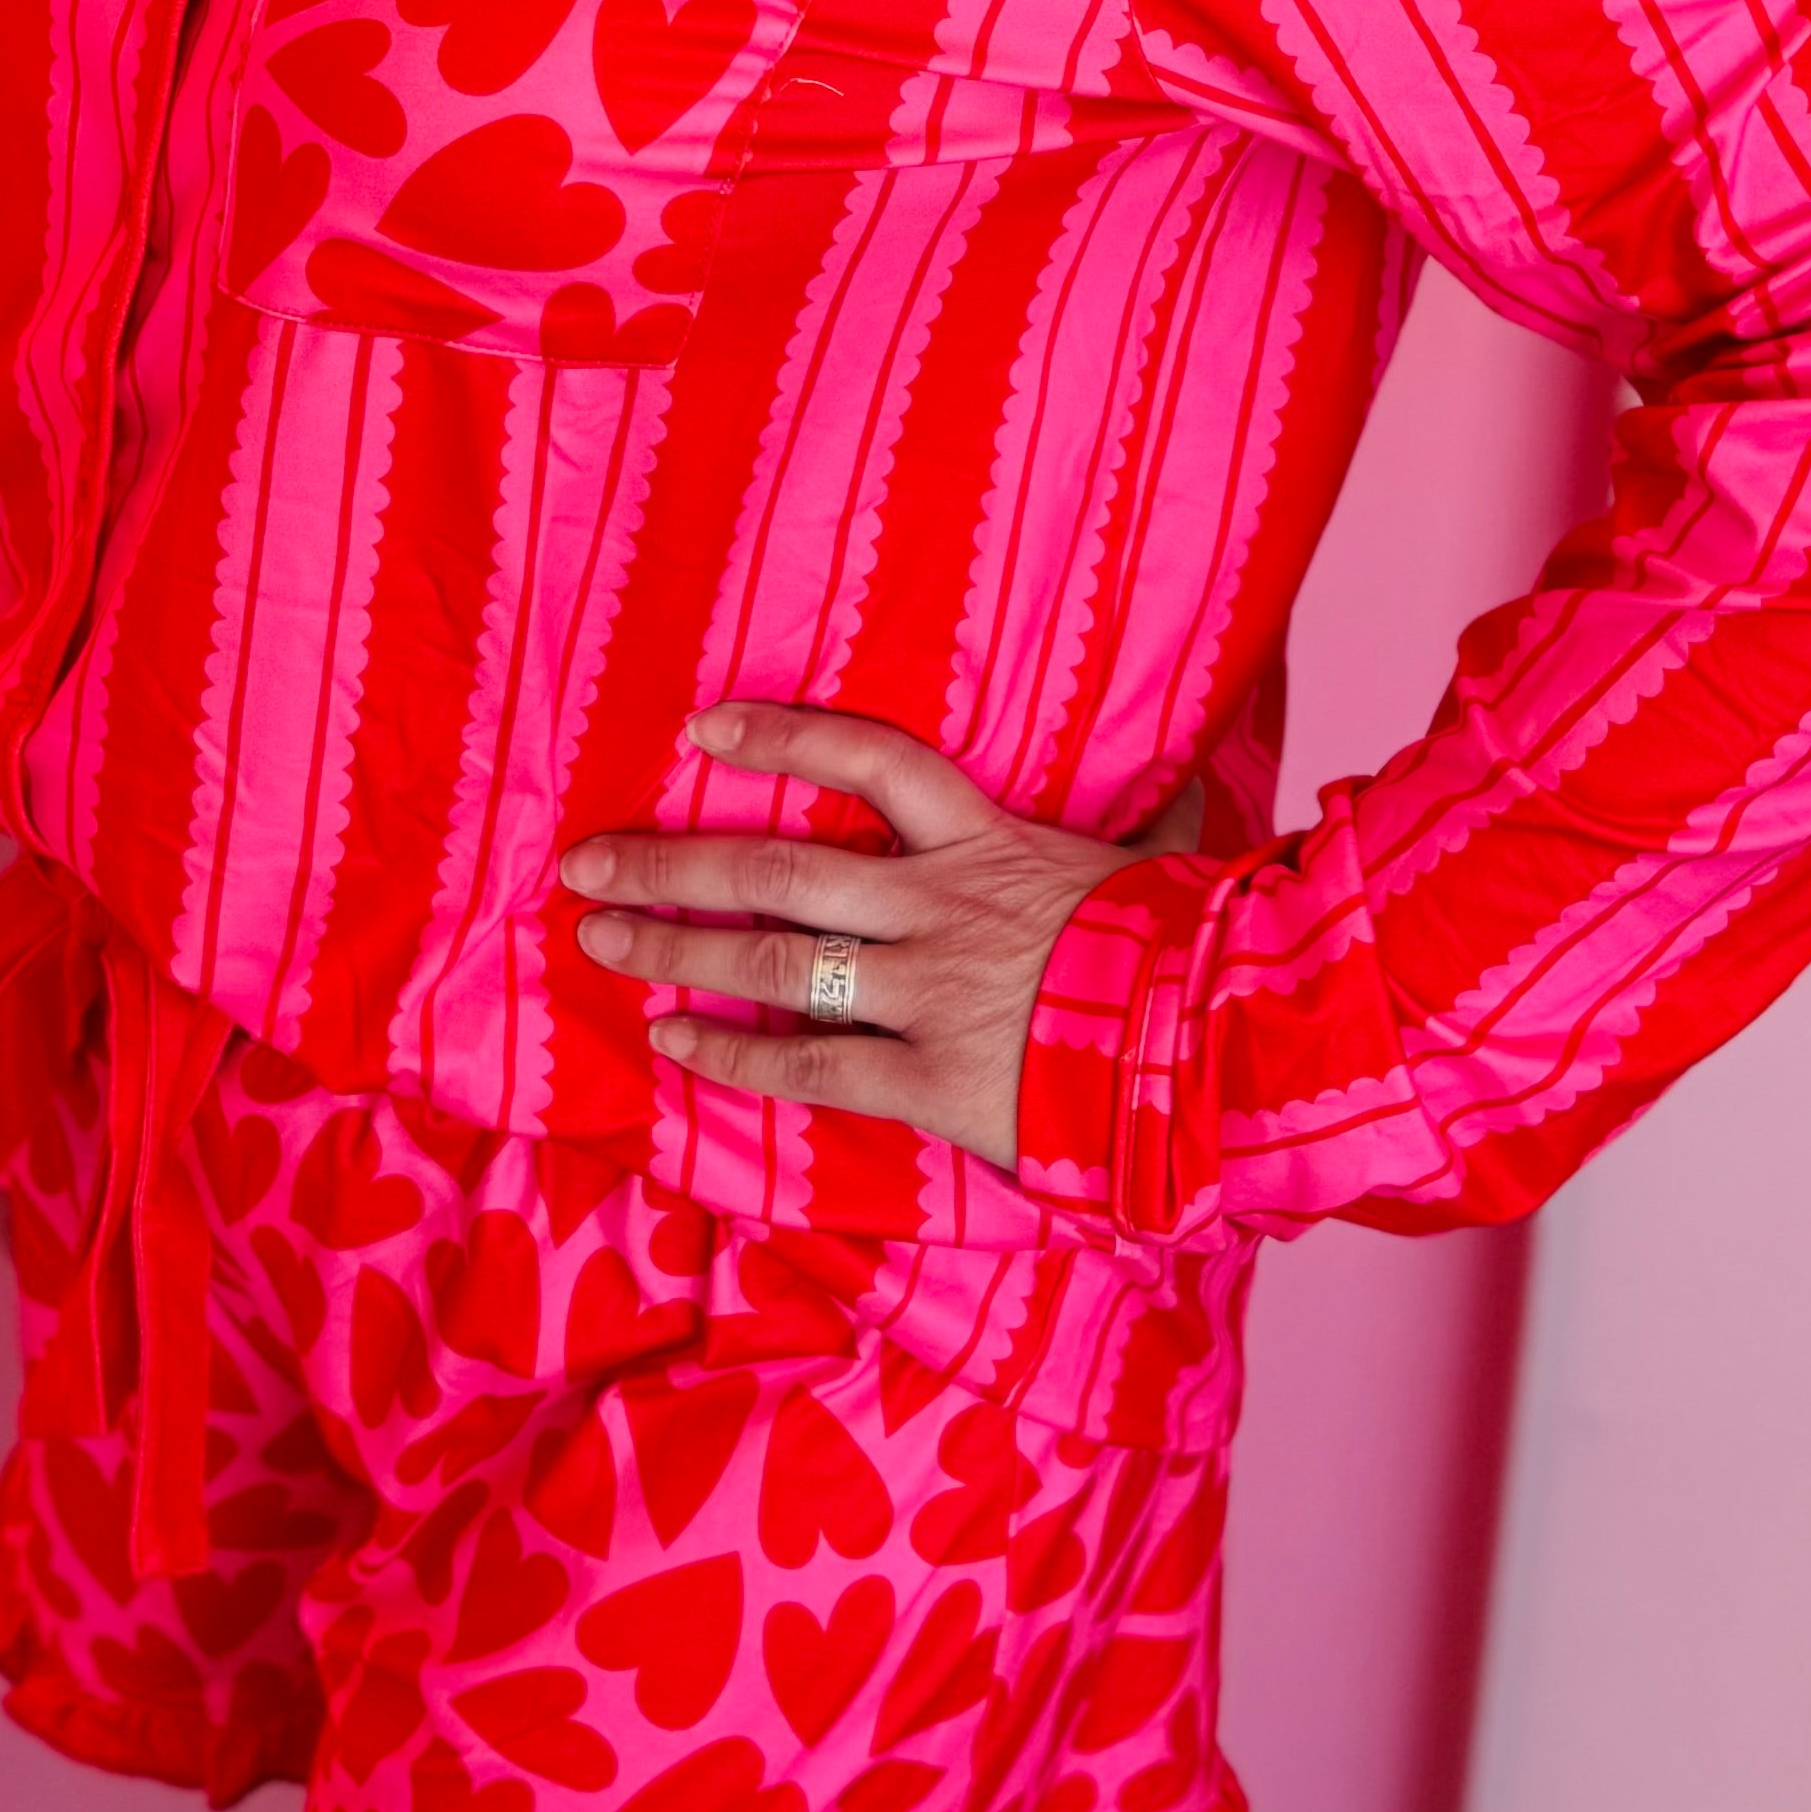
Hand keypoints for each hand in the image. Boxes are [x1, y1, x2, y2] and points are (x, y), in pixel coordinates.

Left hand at [560, 701, 1153, 1177]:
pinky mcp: (932, 1081)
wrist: (1224, 1050)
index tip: (703, 729)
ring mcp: (928, 994)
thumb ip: (1145, 819)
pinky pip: (809, 1067)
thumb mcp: (1159, 858)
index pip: (870, 760)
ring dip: (674, 949)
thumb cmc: (1190, 950)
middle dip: (671, 861)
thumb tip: (1186, 779)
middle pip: (778, 867)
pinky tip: (674, 1042)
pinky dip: (732, 1054)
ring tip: (601, 937)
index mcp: (989, 842)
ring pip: (772, 961)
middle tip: (586, 862)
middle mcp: (939, 908)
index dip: (782, 739)